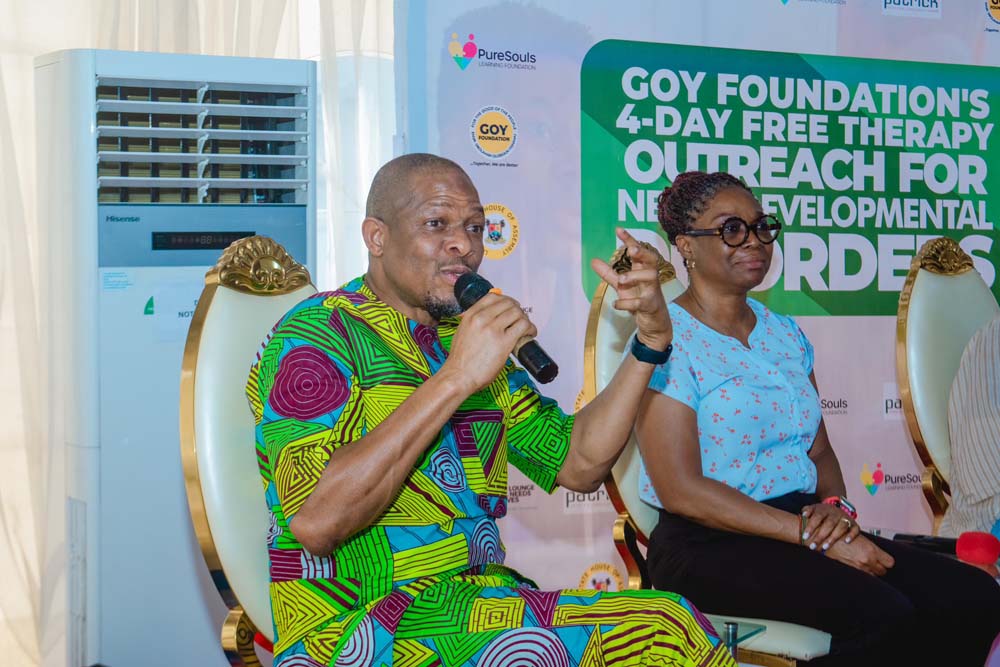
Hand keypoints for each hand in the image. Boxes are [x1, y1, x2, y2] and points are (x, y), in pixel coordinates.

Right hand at [444, 292, 535, 393]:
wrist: (458, 376)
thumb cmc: (460, 360)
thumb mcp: (462, 332)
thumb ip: (474, 323)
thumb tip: (488, 320)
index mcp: (471, 315)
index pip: (493, 297)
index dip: (506, 300)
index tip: (511, 307)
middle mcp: (482, 318)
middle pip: (508, 304)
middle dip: (517, 310)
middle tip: (520, 319)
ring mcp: (493, 329)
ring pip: (517, 313)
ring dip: (525, 320)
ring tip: (526, 328)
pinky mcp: (504, 342)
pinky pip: (523, 327)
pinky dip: (530, 329)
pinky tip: (529, 334)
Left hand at [590, 228, 671, 349]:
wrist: (653, 325)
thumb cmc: (639, 301)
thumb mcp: (622, 287)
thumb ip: (609, 273)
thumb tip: (593, 260)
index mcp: (642, 270)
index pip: (638, 251)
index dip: (630, 240)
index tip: (618, 230)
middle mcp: (649, 278)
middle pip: (651, 259)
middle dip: (642, 253)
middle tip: (631, 250)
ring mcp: (652, 292)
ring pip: (650, 277)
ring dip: (635, 276)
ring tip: (621, 280)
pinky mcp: (651, 307)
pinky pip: (641, 302)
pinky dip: (628, 303)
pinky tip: (616, 304)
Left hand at [801, 503, 860, 551]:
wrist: (836, 508)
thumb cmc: (821, 513)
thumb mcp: (813, 509)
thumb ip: (807, 511)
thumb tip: (803, 515)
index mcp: (824, 509)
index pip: (817, 517)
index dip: (811, 527)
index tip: (804, 537)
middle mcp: (836, 513)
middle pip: (829, 524)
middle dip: (820, 536)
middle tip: (812, 546)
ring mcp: (846, 518)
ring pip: (841, 527)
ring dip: (833, 537)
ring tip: (825, 547)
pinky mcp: (854, 524)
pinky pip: (855, 529)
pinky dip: (852, 535)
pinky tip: (846, 542)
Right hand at [824, 534, 894, 575]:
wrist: (827, 540)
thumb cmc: (842, 536)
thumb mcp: (861, 538)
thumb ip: (872, 549)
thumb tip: (879, 555)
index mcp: (872, 550)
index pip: (890, 562)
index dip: (887, 561)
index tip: (884, 559)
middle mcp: (867, 561)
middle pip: (883, 571)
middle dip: (879, 567)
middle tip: (873, 561)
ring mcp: (859, 568)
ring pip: (873, 575)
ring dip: (870, 571)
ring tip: (863, 563)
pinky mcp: (852, 571)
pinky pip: (862, 576)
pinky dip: (861, 573)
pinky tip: (856, 566)